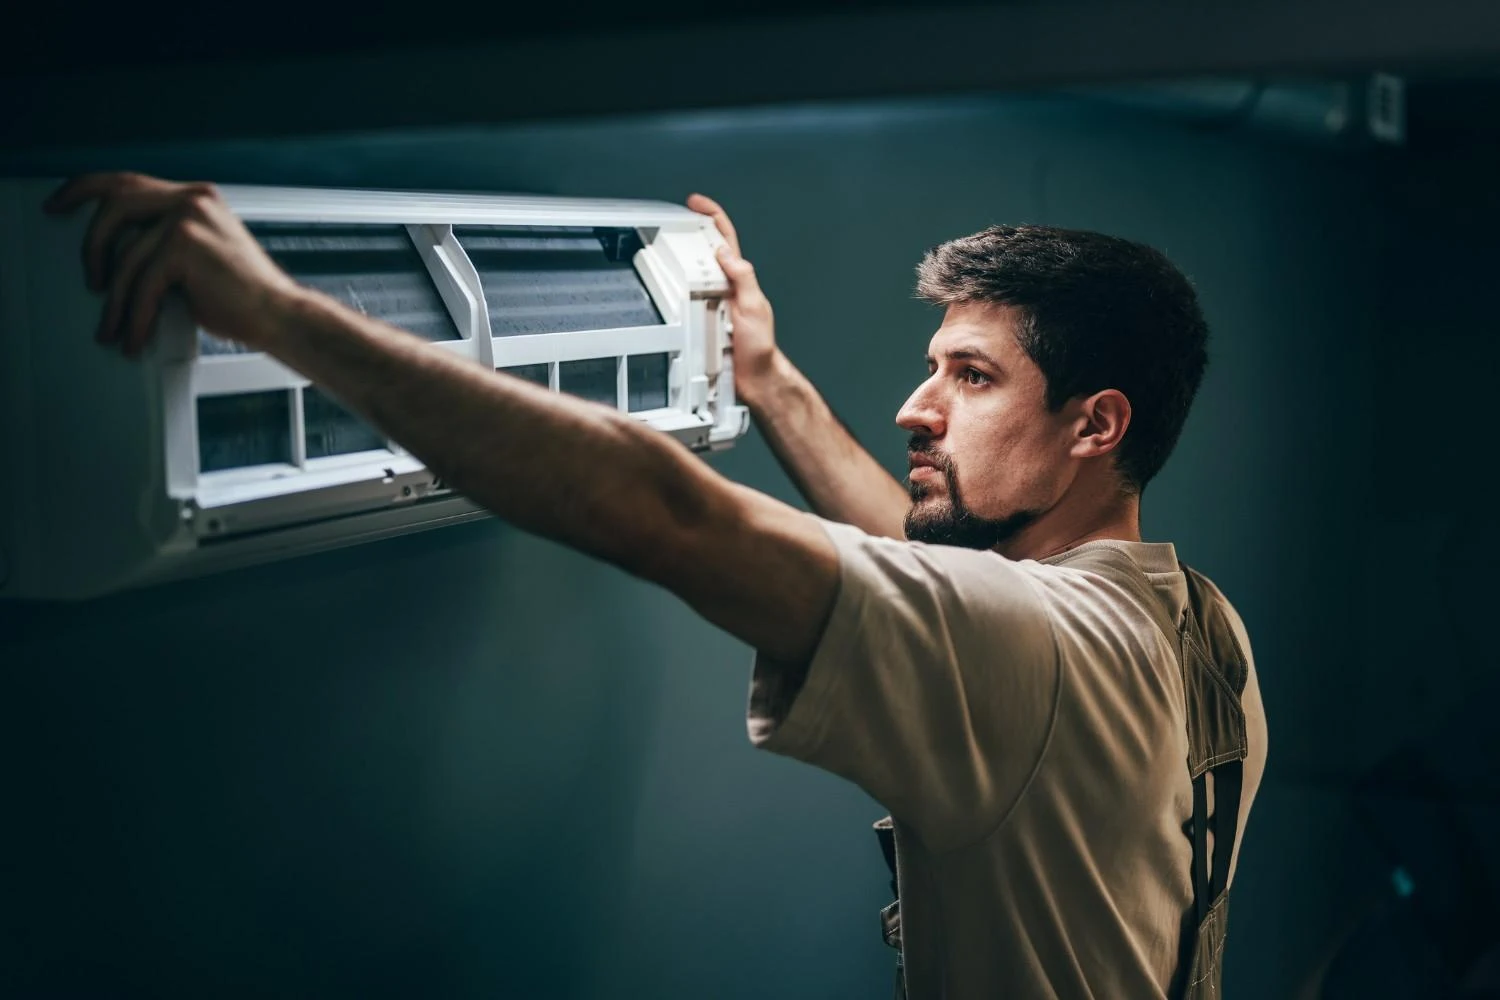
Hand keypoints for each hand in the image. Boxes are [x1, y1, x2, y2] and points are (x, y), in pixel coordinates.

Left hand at [44, 172, 300, 357]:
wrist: (279, 315)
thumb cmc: (243, 296)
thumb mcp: (199, 257)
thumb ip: (163, 242)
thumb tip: (115, 259)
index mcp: (195, 197)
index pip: (127, 182)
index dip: (84, 189)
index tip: (58, 205)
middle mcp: (191, 199)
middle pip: (114, 205)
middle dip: (90, 245)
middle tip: (88, 279)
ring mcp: (188, 219)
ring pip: (126, 259)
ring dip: (117, 302)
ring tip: (115, 328)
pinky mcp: (185, 247)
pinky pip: (143, 284)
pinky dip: (136, 316)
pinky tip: (136, 336)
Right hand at [686, 193, 780, 400]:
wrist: (754, 380)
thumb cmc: (759, 348)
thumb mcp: (754, 307)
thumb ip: (742, 278)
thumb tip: (724, 252)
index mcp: (740, 279)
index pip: (726, 240)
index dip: (712, 217)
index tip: (696, 203)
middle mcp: (727, 288)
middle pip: (705, 251)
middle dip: (690, 233)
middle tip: (672, 223)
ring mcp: (714, 303)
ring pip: (692, 274)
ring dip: (679, 261)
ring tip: (665, 250)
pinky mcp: (703, 320)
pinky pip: (686, 299)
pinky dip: (676, 289)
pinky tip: (666, 286)